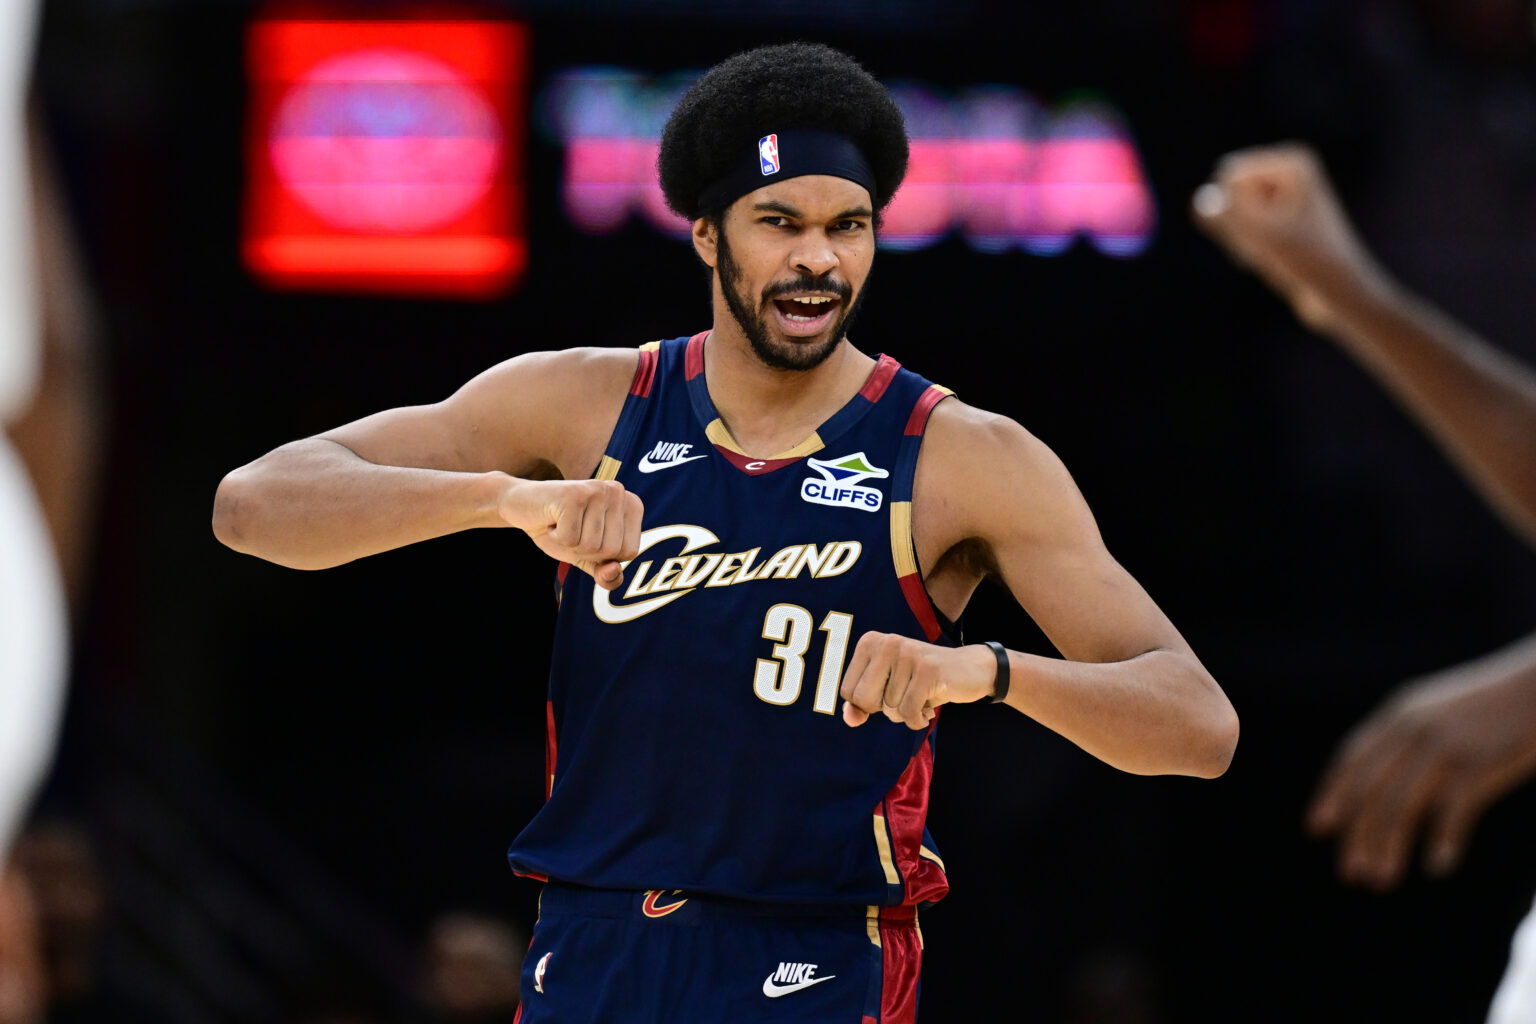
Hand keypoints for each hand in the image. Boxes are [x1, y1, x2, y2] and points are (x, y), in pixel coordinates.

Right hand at [498, 478, 642, 590]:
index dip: (603, 555)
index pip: (629, 552)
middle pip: (611, 550)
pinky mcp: (573, 494)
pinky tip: (551, 520)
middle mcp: (619, 492)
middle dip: (585, 550)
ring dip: (569, 543)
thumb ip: (606, 574)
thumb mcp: (588, 557)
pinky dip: (555, 537)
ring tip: (562, 523)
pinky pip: (570, 539)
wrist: (520, 506)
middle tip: (571, 528)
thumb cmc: (560, 529)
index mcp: (632, 505)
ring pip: (591, 545)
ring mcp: (597, 490)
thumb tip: (613, 571)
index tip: (587, 535)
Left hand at [839, 634, 998, 729]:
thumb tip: (849, 719)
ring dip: (907, 713)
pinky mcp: (928, 670)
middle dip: (885, 710)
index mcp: (870, 642)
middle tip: (905, 697)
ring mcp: (908, 654)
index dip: (868, 704)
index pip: (848, 691)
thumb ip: (862, 704)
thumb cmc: (922, 681)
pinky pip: (909, 711)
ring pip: (890, 708)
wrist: (971, 669)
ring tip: (922, 695)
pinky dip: (918, 719)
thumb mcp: (888, 689)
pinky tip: (928, 708)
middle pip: (864, 700)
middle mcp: (886, 643)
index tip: (890, 691)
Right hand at [1191, 143, 1383, 332]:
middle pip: (1228, 195)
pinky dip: (1249, 249)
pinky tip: (1273, 260)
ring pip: (1230, 217)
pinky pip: (1240, 231)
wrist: (1340, 293)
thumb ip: (1227, 217)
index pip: (1230, 176)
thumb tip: (1199, 203)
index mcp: (1292, 162)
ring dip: (1244, 242)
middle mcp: (1288, 172)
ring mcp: (1281, 196)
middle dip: (1240, 227)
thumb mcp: (1264, 238)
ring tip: (1276, 255)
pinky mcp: (1275, 219)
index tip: (1273, 230)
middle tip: (1274, 246)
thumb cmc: (1309, 261)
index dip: (1238, 211)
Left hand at [1306, 666, 1535, 890]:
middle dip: (1355, 834)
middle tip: (1350, 873)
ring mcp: (1443, 745)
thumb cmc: (1497, 707)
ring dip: (1387, 847)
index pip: (1350, 759)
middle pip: (1368, 789)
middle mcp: (1412, 728)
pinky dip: (1441, 841)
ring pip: (1399, 805)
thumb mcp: (1442, 712)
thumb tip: (1385, 781)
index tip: (1315, 828)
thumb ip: (1411, 737)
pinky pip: (1450, 811)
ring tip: (1382, 880)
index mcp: (1399, 714)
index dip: (1330, 795)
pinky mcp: (1478, 763)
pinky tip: (1437, 866)